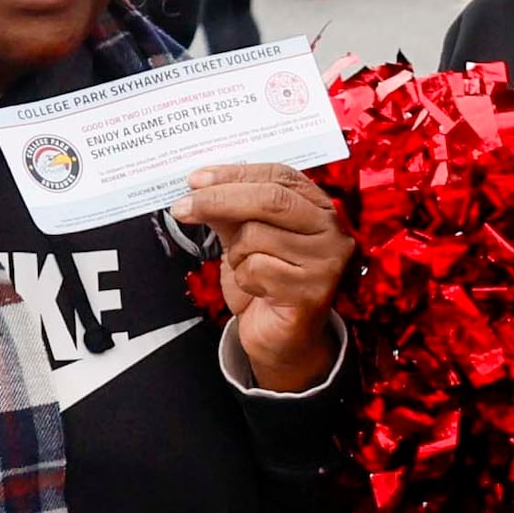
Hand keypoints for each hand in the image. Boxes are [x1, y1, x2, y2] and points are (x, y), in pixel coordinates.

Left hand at [175, 163, 347, 389]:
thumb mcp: (244, 237)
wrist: (280, 338)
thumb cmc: (267, 284)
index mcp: (318, 206)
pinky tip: (258, 290)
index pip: (277, 175)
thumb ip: (230, 210)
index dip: (234, 174)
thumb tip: (199, 186)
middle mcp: (330, 229)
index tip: (196, 179)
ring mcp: (326, 260)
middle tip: (183, 207)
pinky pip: (257, 270)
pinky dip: (245, 280)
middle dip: (219, 200)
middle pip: (269, 199)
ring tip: (248, 269)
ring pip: (258, 236)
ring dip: (237, 255)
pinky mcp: (312, 291)